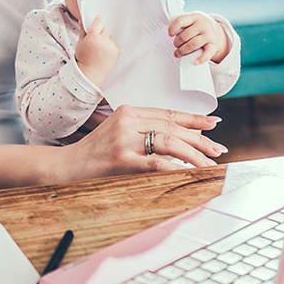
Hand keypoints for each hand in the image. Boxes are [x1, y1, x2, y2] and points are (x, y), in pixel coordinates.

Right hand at [62, 105, 227, 178]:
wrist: (66, 165)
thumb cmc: (95, 152)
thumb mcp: (118, 132)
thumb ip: (143, 130)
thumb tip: (177, 139)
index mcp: (129, 111)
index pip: (168, 114)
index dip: (193, 119)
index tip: (213, 124)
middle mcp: (128, 121)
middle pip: (172, 128)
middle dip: (199, 139)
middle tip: (217, 149)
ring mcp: (124, 140)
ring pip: (168, 143)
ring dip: (193, 155)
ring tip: (208, 164)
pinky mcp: (121, 159)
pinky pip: (155, 162)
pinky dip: (174, 167)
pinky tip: (187, 172)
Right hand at [75, 16, 119, 85]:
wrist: (91, 73)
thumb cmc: (83, 59)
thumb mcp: (80, 43)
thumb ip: (83, 30)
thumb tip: (83, 20)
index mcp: (94, 37)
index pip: (98, 22)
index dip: (96, 22)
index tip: (96, 22)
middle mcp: (104, 41)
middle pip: (104, 29)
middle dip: (100, 33)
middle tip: (94, 41)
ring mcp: (112, 46)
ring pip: (110, 37)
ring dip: (106, 39)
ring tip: (99, 49)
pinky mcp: (117, 51)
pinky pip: (114, 44)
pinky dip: (110, 46)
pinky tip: (104, 52)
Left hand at [168, 13, 229, 64]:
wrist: (216, 31)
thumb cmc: (198, 27)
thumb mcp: (191, 21)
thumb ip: (180, 24)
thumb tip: (170, 33)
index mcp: (194, 17)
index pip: (180, 21)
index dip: (172, 28)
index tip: (170, 34)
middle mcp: (203, 24)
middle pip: (185, 35)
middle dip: (177, 42)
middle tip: (176, 45)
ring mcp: (209, 35)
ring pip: (193, 44)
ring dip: (183, 51)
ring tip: (178, 53)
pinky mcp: (214, 45)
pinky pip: (207, 54)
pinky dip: (200, 59)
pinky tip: (194, 62)